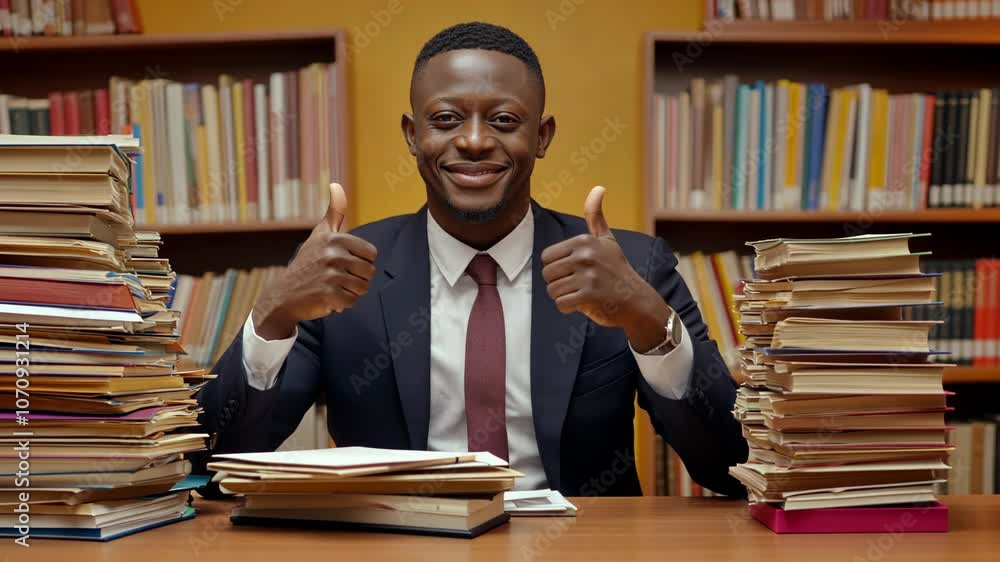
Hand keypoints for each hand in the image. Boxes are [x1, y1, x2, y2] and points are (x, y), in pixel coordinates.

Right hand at [252, 183, 377, 339]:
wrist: (284, 295)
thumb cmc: (308, 263)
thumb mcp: (320, 234)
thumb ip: (334, 212)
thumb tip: (336, 184)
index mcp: (334, 239)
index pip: (371, 254)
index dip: (361, 261)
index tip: (344, 262)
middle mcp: (333, 255)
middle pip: (369, 272)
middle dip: (357, 278)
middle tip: (337, 277)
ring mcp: (330, 275)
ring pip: (363, 288)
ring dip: (351, 291)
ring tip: (334, 287)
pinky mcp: (329, 295)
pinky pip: (352, 302)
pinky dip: (343, 304)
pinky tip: (329, 298)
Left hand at [540, 186, 670, 351]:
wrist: (637, 300)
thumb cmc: (617, 269)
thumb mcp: (607, 240)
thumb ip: (596, 216)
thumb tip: (598, 187)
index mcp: (584, 241)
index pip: (546, 258)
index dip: (556, 268)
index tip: (575, 271)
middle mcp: (585, 255)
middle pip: (547, 274)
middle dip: (559, 283)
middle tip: (579, 284)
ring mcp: (588, 275)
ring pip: (552, 290)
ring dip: (564, 297)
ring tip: (582, 293)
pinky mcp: (589, 295)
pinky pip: (561, 304)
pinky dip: (569, 308)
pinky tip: (585, 303)